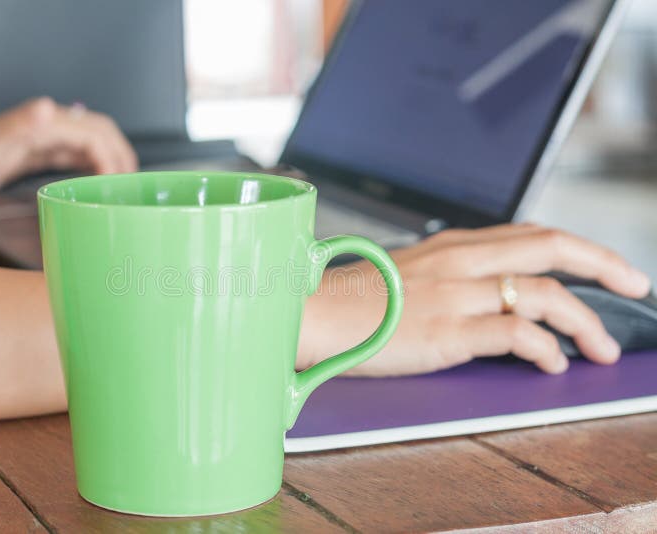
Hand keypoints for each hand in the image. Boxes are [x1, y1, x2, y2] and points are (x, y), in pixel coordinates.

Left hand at [0, 97, 137, 202]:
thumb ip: (19, 126)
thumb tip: (48, 107)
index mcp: (42, 123)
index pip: (92, 133)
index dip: (110, 157)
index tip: (116, 185)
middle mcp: (47, 124)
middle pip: (100, 130)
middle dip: (121, 154)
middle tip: (131, 185)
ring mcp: (45, 136)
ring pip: (93, 139)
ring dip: (113, 157)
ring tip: (124, 183)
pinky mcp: (41, 149)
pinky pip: (78, 151)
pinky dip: (96, 162)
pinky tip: (100, 179)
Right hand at [300, 224, 650, 375]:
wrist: (313, 315)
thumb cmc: (353, 300)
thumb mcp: (409, 272)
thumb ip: (451, 274)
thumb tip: (489, 294)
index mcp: (453, 244)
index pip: (532, 233)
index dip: (579, 247)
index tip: (605, 266)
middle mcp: (461, 260)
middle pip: (551, 247)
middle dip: (603, 265)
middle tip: (635, 284)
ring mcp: (456, 293)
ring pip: (543, 294)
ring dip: (584, 321)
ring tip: (601, 348)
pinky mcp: (447, 330)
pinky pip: (515, 334)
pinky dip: (545, 349)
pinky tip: (553, 364)